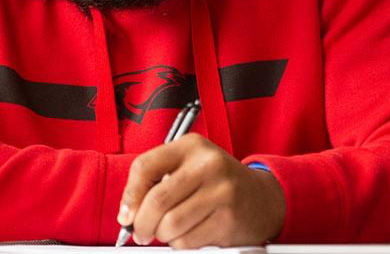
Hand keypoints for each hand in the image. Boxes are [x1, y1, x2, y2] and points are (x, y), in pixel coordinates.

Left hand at [118, 133, 285, 247]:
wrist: (262, 198)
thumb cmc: (217, 182)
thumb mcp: (189, 166)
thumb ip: (157, 181)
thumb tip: (128, 213)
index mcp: (191, 146)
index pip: (145, 167)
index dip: (129, 195)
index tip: (127, 213)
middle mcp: (208, 164)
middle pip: (156, 201)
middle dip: (142, 224)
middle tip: (142, 232)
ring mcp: (222, 191)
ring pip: (170, 225)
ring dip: (162, 236)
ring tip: (169, 231)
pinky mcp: (228, 218)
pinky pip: (188, 240)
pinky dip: (180, 243)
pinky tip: (190, 232)